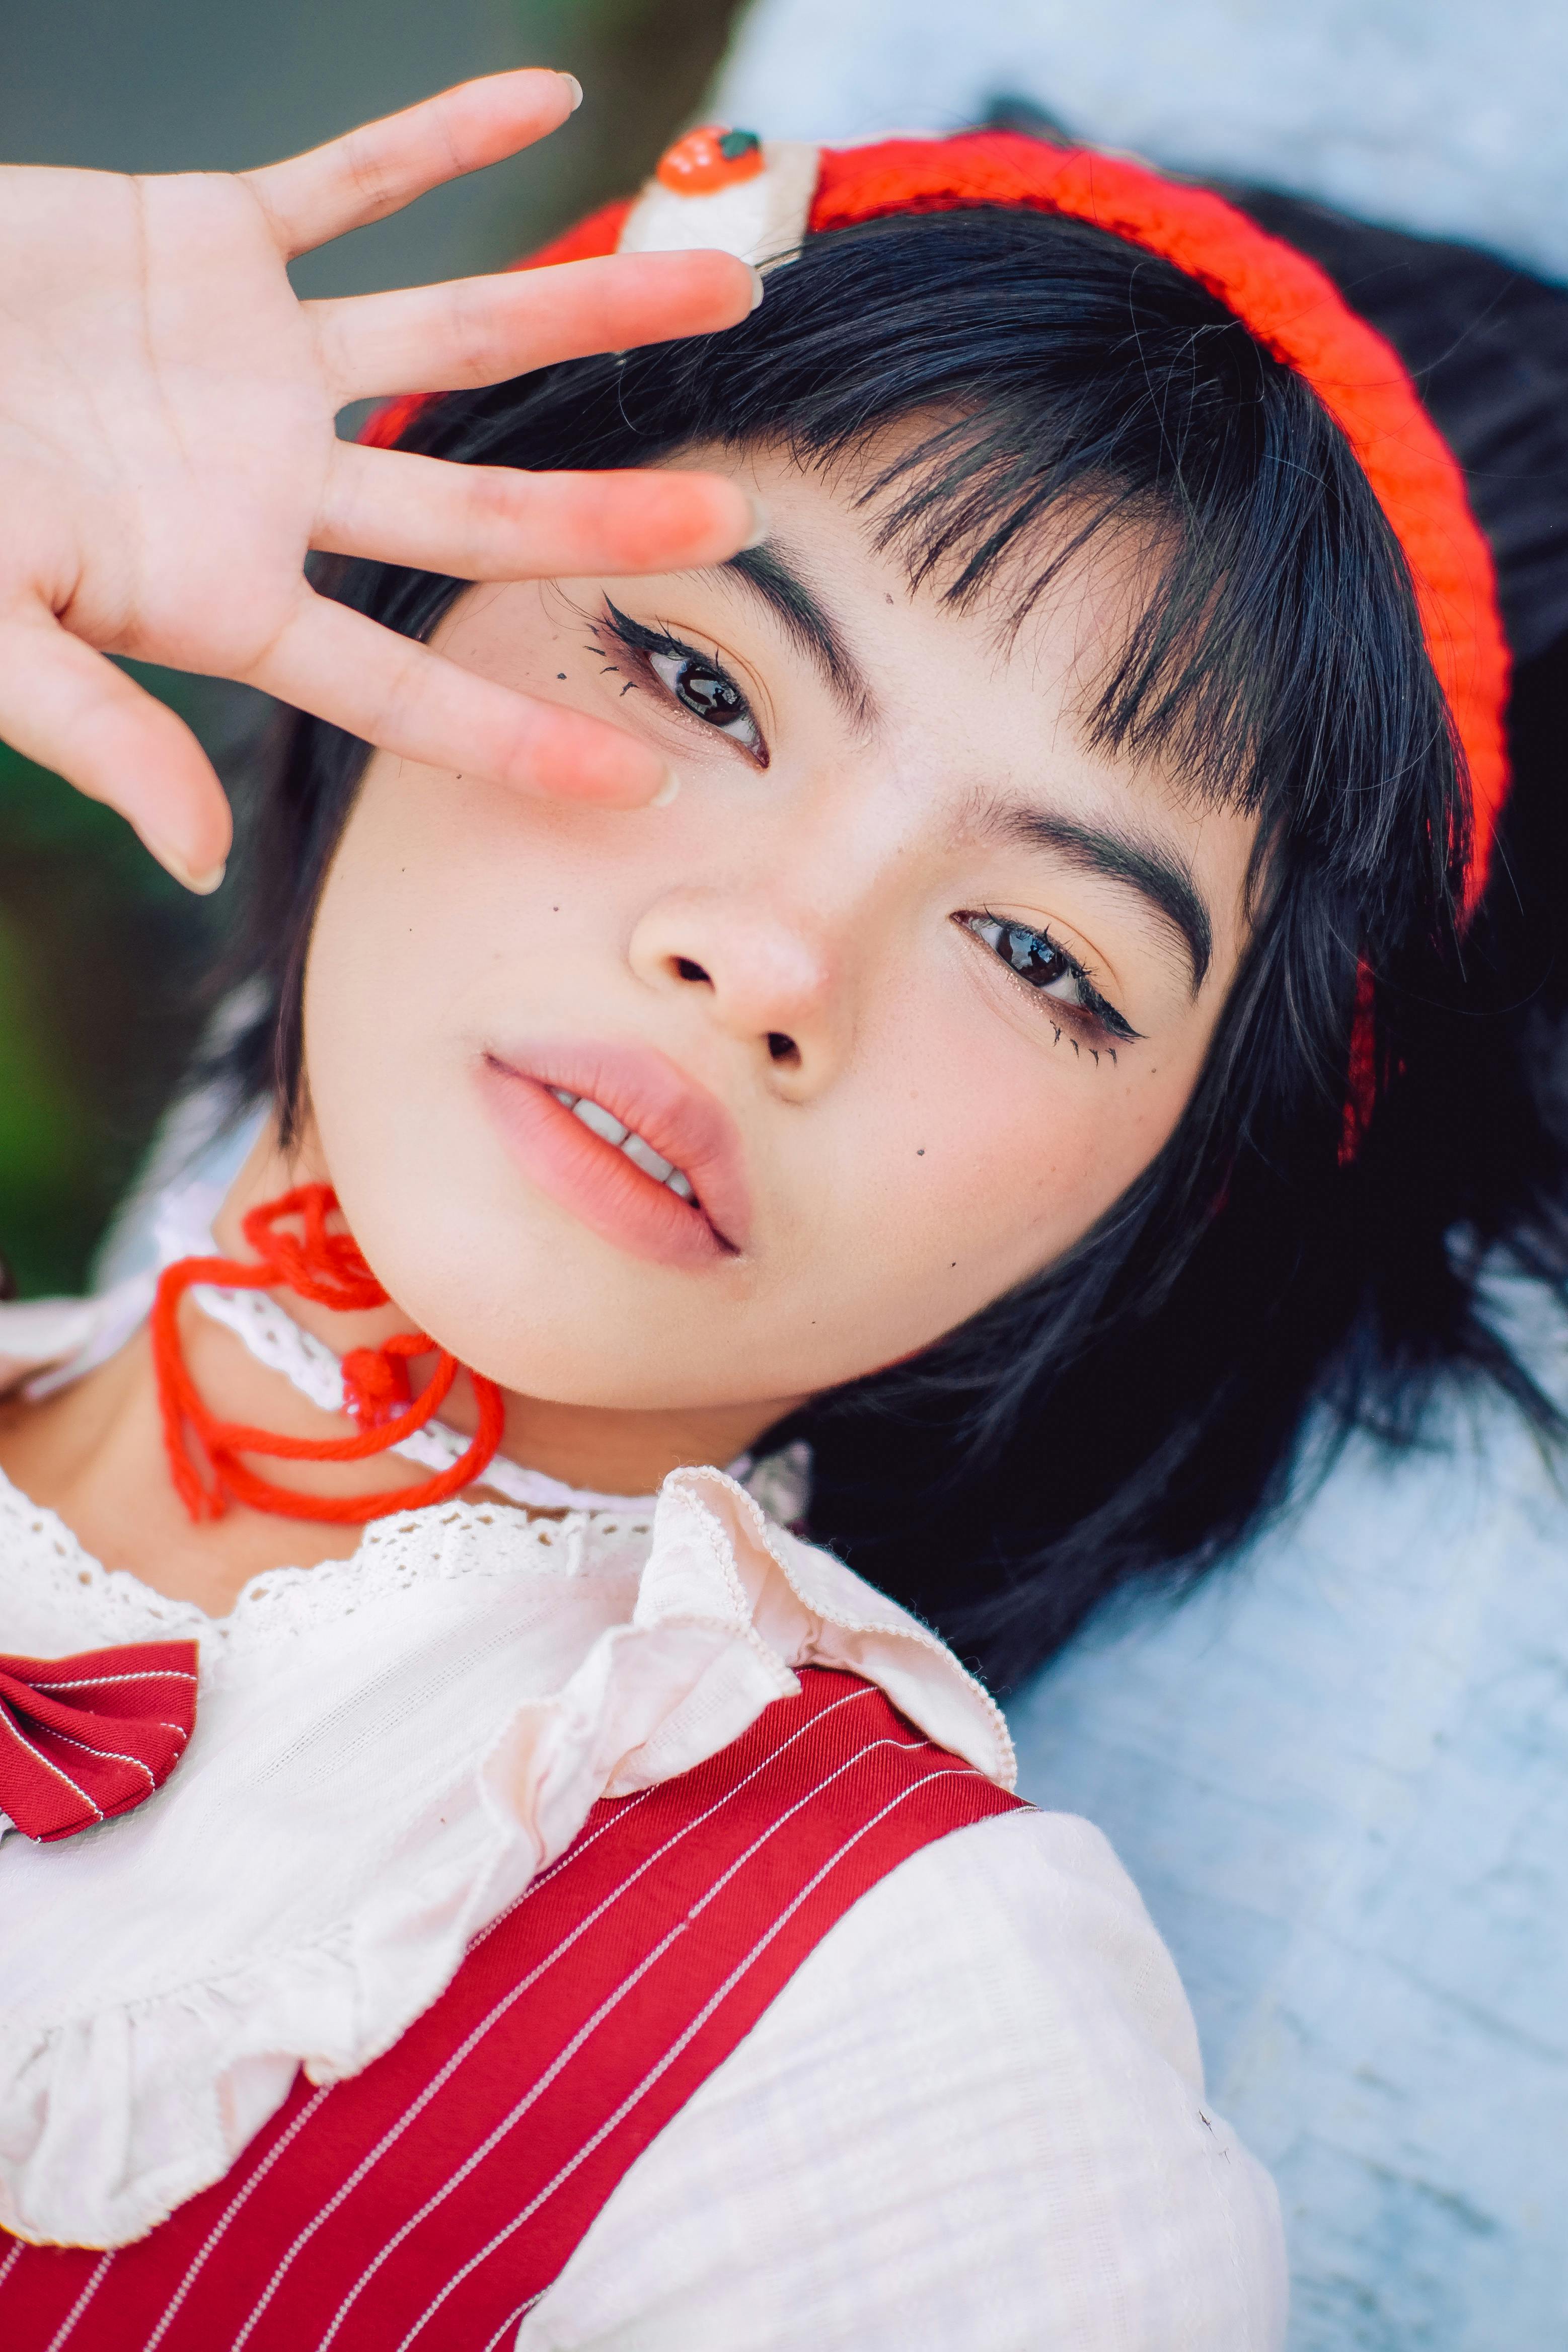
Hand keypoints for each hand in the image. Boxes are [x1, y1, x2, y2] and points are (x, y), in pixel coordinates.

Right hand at [0, 72, 759, 888]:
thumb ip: (95, 732)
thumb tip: (196, 853)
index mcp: (224, 597)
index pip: (401, 688)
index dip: (520, 737)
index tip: (649, 778)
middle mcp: (271, 488)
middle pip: (477, 513)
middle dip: (607, 518)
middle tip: (740, 517)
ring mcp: (255, 363)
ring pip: (458, 337)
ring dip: (586, 311)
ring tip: (726, 284)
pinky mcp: (211, 242)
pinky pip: (349, 181)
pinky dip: (436, 140)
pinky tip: (543, 105)